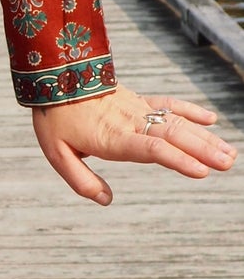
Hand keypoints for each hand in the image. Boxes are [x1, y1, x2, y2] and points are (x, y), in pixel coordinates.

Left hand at [32, 87, 237, 205]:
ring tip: (229, 153)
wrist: (53, 78)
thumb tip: (106, 200)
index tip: (201, 171)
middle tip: (227, 164)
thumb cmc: (55, 119)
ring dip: (204, 137)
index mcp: (113, 137)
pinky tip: (212, 120)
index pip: (151, 149)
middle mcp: (131, 122)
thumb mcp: (57, 154)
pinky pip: (168, 103)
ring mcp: (137, 109)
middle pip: (172, 136)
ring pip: (176, 121)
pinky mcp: (138, 100)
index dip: (177, 160)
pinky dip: (191, 110)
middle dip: (202, 150)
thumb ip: (81, 180)